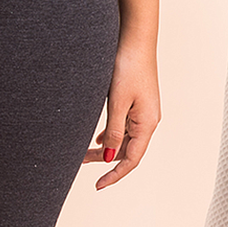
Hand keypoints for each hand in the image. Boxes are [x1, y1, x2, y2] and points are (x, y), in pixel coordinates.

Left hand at [83, 40, 160, 189]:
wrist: (135, 40)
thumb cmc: (128, 67)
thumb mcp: (117, 103)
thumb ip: (113, 131)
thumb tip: (108, 156)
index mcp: (147, 124)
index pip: (131, 160)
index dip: (114, 175)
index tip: (98, 186)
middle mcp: (147, 121)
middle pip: (126, 151)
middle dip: (104, 161)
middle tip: (80, 163)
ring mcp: (143, 112)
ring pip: (123, 140)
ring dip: (105, 148)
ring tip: (83, 153)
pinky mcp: (136, 104)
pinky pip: (123, 128)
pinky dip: (109, 136)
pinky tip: (96, 139)